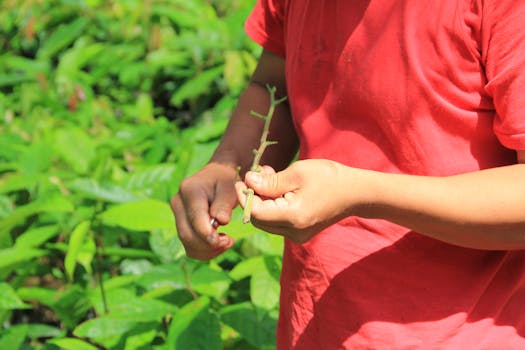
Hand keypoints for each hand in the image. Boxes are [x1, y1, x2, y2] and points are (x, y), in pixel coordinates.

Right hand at [170, 162, 236, 259]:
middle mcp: (178, 202)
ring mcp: (176, 213)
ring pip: (187, 243)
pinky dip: (204, 251)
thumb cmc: (226, 180)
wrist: (216, 175)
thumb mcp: (230, 187)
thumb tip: (221, 221)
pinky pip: (189, 245)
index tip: (228, 240)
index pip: (195, 219)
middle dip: (210, 245)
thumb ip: (225, 203)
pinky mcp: (180, 224)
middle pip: (187, 234)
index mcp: (190, 190)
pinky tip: (218, 244)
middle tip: (230, 241)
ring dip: (208, 250)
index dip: (209, 235)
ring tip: (227, 242)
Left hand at [235, 159, 366, 242]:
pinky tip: (278, 186)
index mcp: (293, 218)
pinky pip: (278, 220)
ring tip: (268, 174)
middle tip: (256, 174)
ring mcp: (297, 235)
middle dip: (253, 196)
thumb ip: (270, 181)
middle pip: (259, 219)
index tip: (243, 178)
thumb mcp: (297, 173)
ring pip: (267, 220)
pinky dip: (273, 204)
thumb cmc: (328, 178)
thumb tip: (248, 182)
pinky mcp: (300, 232)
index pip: (256, 212)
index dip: (245, 196)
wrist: (355, 193)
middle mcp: (293, 232)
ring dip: (263, 198)